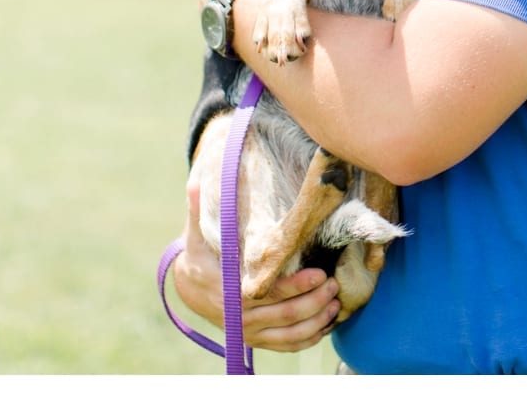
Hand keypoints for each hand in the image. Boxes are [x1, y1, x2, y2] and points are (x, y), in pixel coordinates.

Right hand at [172, 175, 341, 352]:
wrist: (190, 288)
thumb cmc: (200, 254)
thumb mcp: (195, 233)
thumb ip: (199, 210)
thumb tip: (194, 182)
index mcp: (226, 292)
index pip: (265, 294)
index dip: (294, 286)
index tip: (319, 274)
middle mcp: (238, 318)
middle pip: (284, 315)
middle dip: (313, 301)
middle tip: (335, 284)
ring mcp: (247, 332)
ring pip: (288, 334)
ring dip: (316, 321)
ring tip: (336, 303)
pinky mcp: (255, 340)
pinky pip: (285, 345)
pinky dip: (308, 338)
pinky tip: (326, 324)